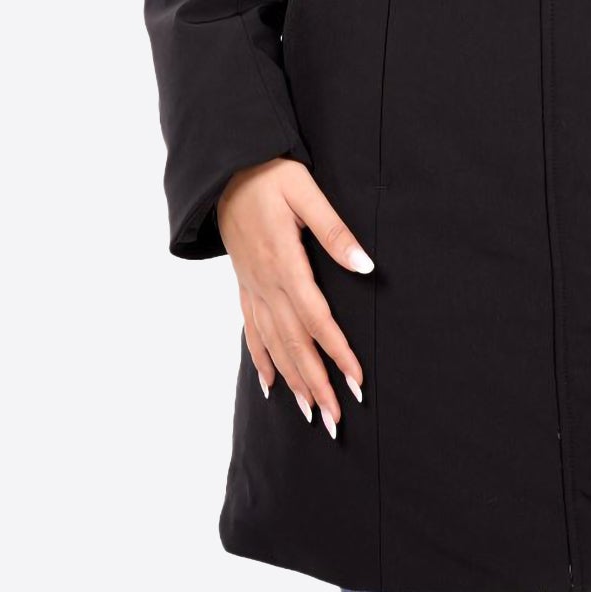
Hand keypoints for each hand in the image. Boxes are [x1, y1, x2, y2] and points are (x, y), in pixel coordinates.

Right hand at [216, 158, 373, 436]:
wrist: (225, 169)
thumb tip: (366, 266)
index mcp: (285, 264)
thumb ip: (335, 232)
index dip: (338, 352)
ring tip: (311, 413)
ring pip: (273, 344)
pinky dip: (261, 360)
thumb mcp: (306, 193)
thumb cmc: (270, 176)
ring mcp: (252, 288)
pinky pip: (251, 331)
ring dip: (293, 381)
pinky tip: (269, 385)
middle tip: (336, 421)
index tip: (357, 381)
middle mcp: (266, 284)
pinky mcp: (244, 285)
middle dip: (317, 384)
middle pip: (295, 344)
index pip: (316, 319)